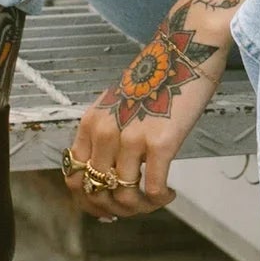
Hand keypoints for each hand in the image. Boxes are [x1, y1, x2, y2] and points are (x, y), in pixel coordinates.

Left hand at [64, 7, 232, 218]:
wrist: (185, 50)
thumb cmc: (158, 79)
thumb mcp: (119, 107)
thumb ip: (110, 139)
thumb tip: (112, 180)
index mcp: (90, 123)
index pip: (73, 177)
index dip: (88, 202)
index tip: (107, 210)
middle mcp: (104, 132)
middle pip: (97, 193)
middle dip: (115, 210)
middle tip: (136, 208)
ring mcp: (131, 138)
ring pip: (124, 196)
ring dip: (140, 207)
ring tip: (156, 200)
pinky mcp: (160, 143)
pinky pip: (153, 189)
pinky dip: (161, 199)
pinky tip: (170, 193)